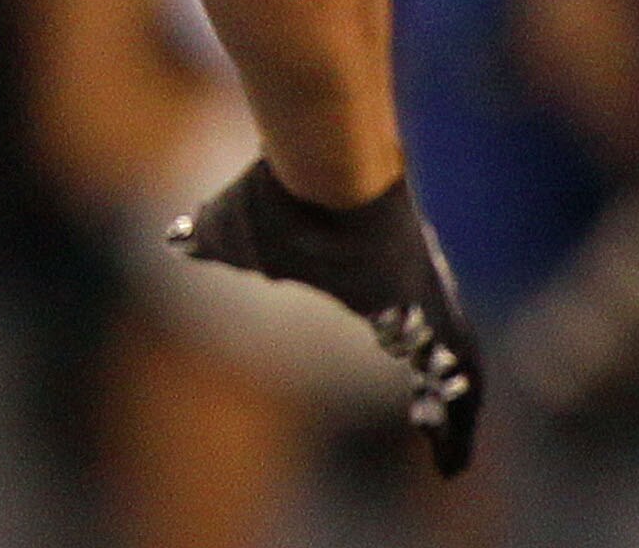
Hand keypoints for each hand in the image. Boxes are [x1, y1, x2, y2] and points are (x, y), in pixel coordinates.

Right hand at [172, 164, 482, 473]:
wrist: (321, 177)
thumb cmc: (274, 205)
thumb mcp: (230, 234)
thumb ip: (209, 242)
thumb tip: (177, 238)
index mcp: (368, 271)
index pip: (395, 320)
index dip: (403, 350)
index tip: (406, 379)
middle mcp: (408, 285)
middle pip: (433, 348)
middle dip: (435, 390)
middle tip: (427, 424)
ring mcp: (429, 296)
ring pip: (454, 369)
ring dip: (453, 414)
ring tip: (447, 460)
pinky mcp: (439, 311)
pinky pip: (462, 380)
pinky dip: (461, 422)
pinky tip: (451, 458)